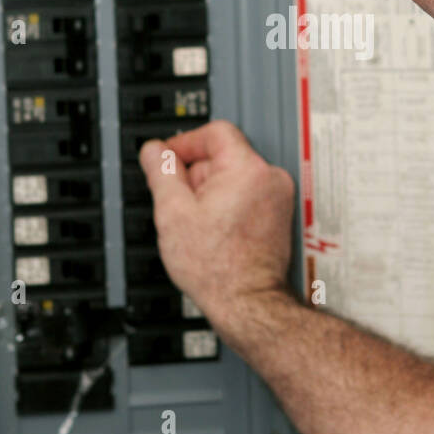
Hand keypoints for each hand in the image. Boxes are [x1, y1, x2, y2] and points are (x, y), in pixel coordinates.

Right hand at [138, 120, 295, 332]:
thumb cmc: (218, 267)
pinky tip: (214, 231)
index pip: (215, 131)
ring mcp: (278, 198)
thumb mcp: (173, 213)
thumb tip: (155, 151)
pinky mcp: (278, 216)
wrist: (246, 302)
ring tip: (198, 223)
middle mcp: (270, 178)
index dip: (185, 143)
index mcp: (248, 169)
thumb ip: (162, 173)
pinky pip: (246, 195)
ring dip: (211, 192)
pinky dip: (227, 205)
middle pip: (223, 155)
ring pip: (234, 177)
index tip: (168, 159)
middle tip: (179, 202)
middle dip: (196, 175)